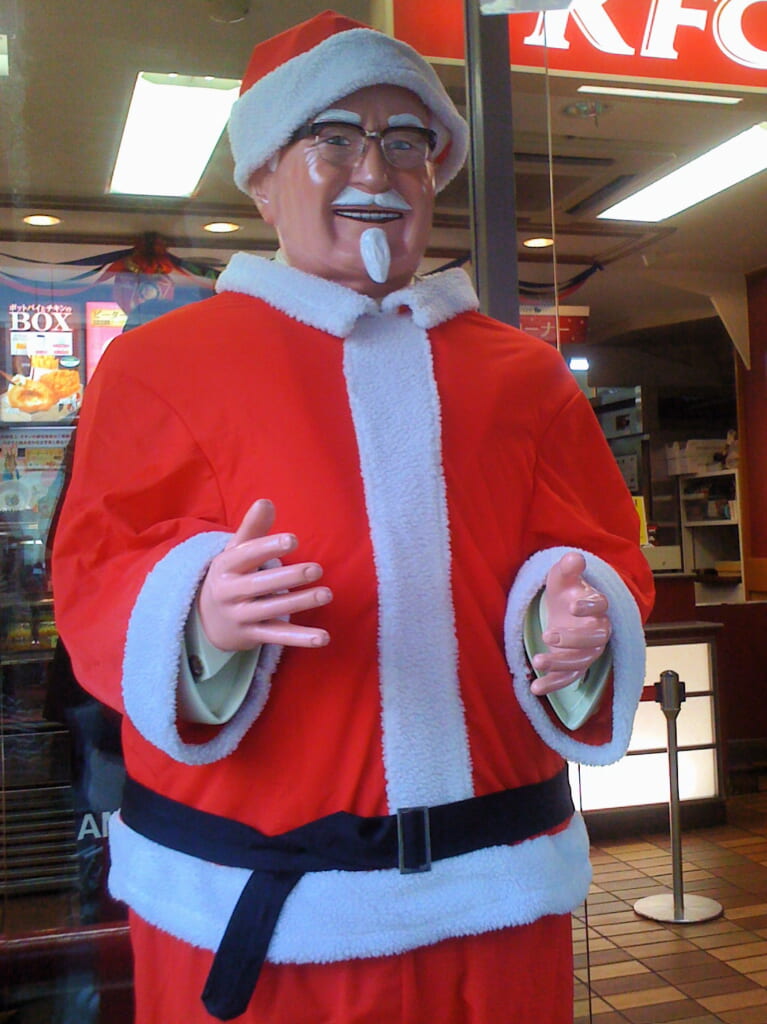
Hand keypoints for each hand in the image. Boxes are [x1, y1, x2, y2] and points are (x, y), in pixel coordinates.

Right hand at [197, 498, 331, 650]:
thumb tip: (266, 502)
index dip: (268, 547)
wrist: (207, 619)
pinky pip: (278, 637)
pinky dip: (301, 638)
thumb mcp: (235, 552)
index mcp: (225, 567)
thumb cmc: (231, 576)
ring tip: (326, 594)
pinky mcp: (252, 636)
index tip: (293, 540)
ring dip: (300, 603)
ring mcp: (240, 616)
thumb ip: (253, 528)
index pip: (246, 555)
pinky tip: (324, 637)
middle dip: (288, 577)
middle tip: (316, 569)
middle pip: (260, 584)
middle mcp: (229, 593)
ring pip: (272, 610)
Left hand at [530, 552, 610, 695]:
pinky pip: (569, 678)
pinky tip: (535, 688)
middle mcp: (599, 630)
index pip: (601, 606)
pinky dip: (553, 684)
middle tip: (548, 635)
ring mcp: (589, 651)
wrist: (566, 611)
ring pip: (581, 662)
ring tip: (537, 661)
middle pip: (595, 639)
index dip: (589, 606)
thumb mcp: (562, 578)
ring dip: (560, 664)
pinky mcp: (576, 665)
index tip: (573, 605)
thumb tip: (574, 557)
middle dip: (573, 639)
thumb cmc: (567, 592)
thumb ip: (567, 568)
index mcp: (598, 606)